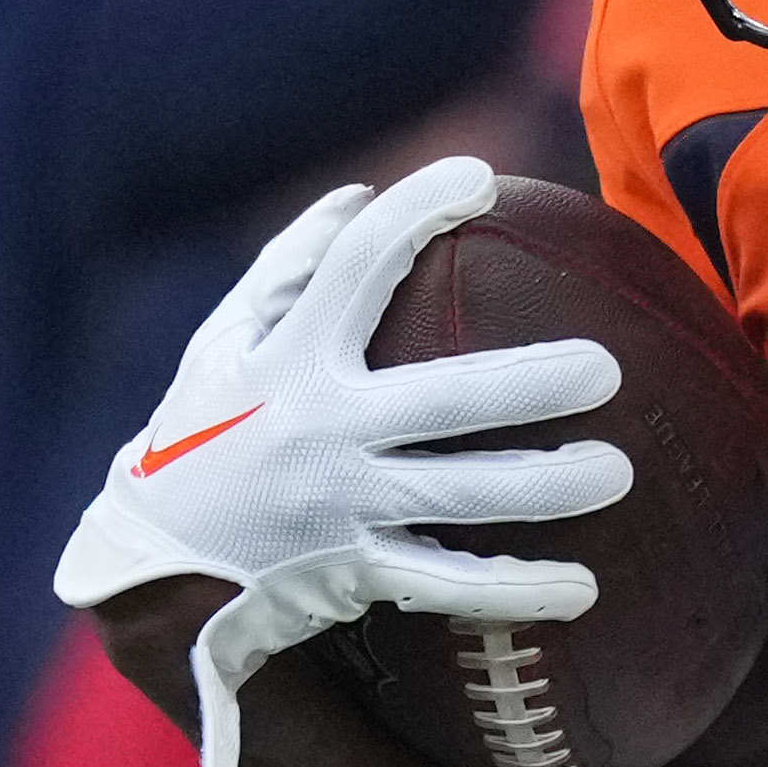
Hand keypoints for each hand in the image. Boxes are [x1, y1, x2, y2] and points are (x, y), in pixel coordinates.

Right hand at [49, 159, 630, 766]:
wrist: (150, 569)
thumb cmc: (199, 436)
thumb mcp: (218, 346)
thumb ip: (286, 269)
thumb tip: (360, 195)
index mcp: (288, 358)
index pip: (357, 266)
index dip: (415, 214)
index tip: (481, 178)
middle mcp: (318, 429)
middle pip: (441, 402)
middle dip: (527, 385)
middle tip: (606, 369)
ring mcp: (339, 506)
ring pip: (458, 497)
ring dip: (543, 487)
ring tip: (617, 472)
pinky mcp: (353, 572)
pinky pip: (446, 585)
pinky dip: (514, 588)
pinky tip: (584, 586)